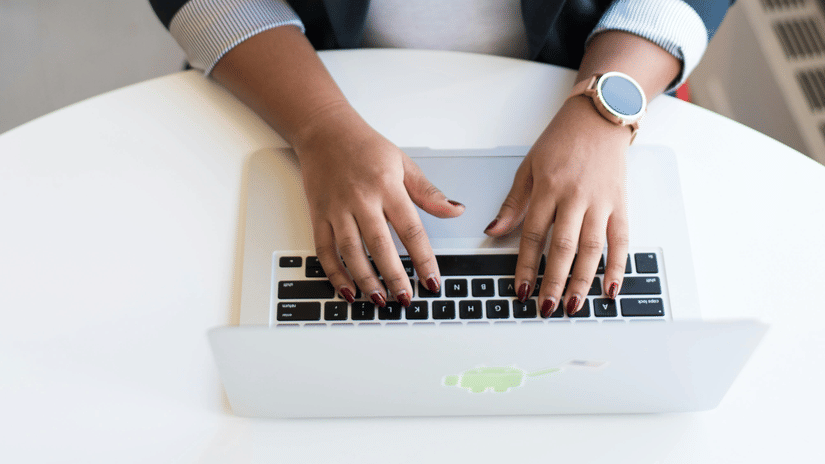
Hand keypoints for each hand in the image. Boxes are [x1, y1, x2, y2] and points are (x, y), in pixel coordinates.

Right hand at [293, 103, 463, 306]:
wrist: (324, 131)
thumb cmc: (365, 147)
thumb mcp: (403, 164)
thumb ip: (428, 192)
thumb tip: (456, 210)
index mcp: (387, 186)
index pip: (410, 229)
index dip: (423, 258)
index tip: (432, 280)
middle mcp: (361, 199)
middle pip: (379, 245)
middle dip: (394, 276)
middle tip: (406, 298)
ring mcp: (336, 208)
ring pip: (351, 251)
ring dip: (365, 279)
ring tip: (380, 299)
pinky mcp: (318, 214)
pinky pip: (324, 249)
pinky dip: (335, 273)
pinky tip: (348, 290)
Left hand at [485, 95, 630, 316]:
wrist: (600, 117)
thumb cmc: (562, 140)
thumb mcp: (528, 167)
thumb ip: (513, 203)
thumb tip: (493, 231)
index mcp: (548, 187)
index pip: (534, 234)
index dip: (526, 266)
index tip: (521, 289)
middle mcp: (575, 196)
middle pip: (563, 246)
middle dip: (555, 281)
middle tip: (547, 307)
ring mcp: (601, 201)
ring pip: (592, 248)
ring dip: (584, 280)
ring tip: (575, 305)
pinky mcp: (621, 203)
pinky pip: (621, 239)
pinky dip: (618, 266)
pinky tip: (611, 288)